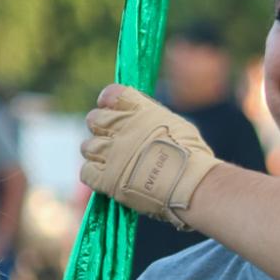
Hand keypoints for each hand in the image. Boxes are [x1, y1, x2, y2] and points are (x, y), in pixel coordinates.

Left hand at [80, 85, 219, 229]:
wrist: (191, 185)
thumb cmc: (193, 156)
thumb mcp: (177, 125)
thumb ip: (153, 119)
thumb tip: (145, 121)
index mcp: (140, 110)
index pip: (111, 94)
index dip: (109, 102)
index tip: (113, 110)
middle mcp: (121, 128)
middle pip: (94, 120)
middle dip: (100, 129)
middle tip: (113, 141)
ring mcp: (111, 153)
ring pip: (87, 146)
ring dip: (97, 153)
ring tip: (111, 162)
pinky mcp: (106, 179)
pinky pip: (86, 172)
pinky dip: (93, 174)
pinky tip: (106, 178)